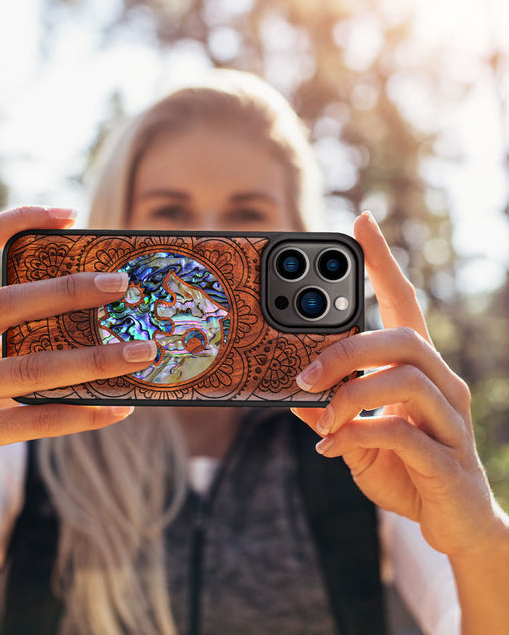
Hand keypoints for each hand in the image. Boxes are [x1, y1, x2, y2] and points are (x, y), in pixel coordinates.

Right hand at [0, 206, 155, 524]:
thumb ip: (6, 333)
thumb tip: (92, 309)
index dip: (13, 221)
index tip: (68, 214)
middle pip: (3, 304)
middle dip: (68, 291)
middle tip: (121, 285)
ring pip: (26, 368)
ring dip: (93, 359)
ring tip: (142, 353)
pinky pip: (30, 421)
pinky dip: (79, 414)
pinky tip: (118, 409)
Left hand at [292, 211, 503, 558]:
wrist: (454, 524)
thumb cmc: (404, 467)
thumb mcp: (357, 434)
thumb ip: (332, 411)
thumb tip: (294, 395)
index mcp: (418, 369)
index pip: (404, 303)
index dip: (383, 262)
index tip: (361, 223)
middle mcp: (442, 385)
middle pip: (402, 338)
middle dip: (347, 350)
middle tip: (305, 375)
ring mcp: (450, 421)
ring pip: (406, 379)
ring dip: (351, 394)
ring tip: (321, 416)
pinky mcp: (448, 460)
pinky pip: (403, 433)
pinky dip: (359, 434)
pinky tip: (334, 448)